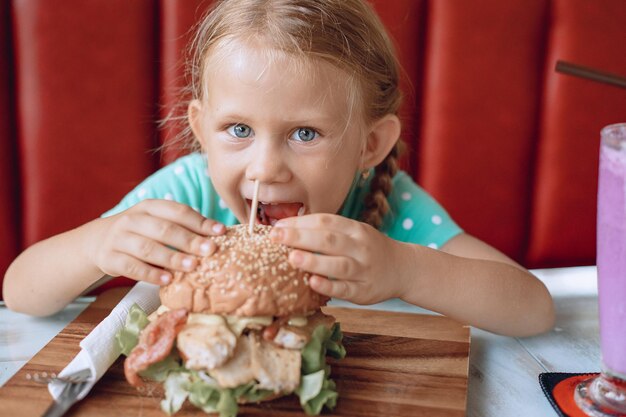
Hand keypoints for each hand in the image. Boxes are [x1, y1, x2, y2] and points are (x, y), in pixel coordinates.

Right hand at [88, 199, 225, 284]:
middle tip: (210, 250)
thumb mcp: (158, 223)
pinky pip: (131, 267)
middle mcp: (133, 219)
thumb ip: (183, 226)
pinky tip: (168, 280)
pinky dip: (151, 274)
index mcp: (150, 207)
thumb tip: (219, 233)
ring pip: (148, 248)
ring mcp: (119, 238)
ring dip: (172, 258)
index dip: (200, 221)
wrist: (99, 241)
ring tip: (192, 266)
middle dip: (189, 240)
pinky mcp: (109, 258)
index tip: (221, 232)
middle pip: (164, 229)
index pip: (178, 211)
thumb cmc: (141, 233)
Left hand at [270, 214, 402, 303]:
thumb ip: (327, 231)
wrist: (403, 268)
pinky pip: (345, 289)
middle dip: (301, 237)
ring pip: (338, 265)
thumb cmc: (368, 249)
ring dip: (314, 261)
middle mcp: (361, 247)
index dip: (300, 223)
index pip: (325, 221)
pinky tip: (312, 283)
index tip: (277, 226)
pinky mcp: (364, 292)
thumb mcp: (353, 233)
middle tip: (276, 237)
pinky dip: (329, 286)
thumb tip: (288, 230)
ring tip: (291, 258)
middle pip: (329, 240)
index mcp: (355, 229)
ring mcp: (364, 270)